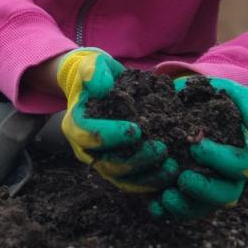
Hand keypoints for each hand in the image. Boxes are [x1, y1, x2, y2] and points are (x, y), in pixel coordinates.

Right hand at [56, 48, 177, 193]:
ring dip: (147, 177)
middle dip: (135, 160)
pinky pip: (132, 183)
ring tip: (172, 167)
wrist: (101, 86)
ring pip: (121, 179)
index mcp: (75, 125)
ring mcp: (101, 161)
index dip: (111, 136)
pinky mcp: (117, 169)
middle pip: (107, 164)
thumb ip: (94, 71)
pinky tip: (171, 174)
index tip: (136, 129)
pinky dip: (151, 183)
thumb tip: (100, 87)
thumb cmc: (97, 75)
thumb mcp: (93, 64)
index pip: (88, 136)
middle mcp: (85, 148)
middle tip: (161, 149)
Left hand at [149, 77, 247, 220]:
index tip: (195, 145)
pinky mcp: (176, 192)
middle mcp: (223, 177)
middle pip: (226, 195)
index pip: (241, 166)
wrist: (174, 102)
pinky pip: (174, 211)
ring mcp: (200, 187)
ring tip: (166, 196)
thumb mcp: (229, 92)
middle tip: (183, 178)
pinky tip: (152, 205)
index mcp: (239, 156)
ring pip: (200, 208)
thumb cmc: (207, 98)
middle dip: (205, 190)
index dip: (221, 160)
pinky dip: (163, 211)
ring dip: (185, 207)